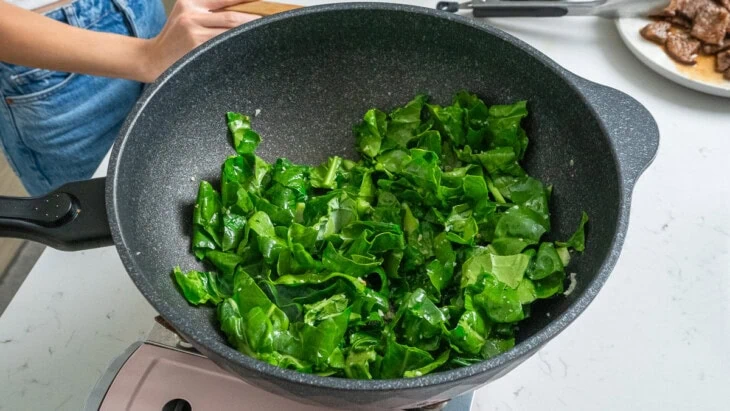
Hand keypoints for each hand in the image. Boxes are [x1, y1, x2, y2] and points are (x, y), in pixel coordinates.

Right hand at [140, 0, 258, 81]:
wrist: (152, 59)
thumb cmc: (173, 38)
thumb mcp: (185, 15)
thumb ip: (207, 9)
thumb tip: (239, 11)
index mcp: (190, 2)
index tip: (261, 0)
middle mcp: (191, 14)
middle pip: (230, 16)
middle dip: (252, 19)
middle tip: (268, 22)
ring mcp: (194, 32)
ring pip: (229, 31)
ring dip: (248, 33)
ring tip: (262, 34)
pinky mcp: (197, 48)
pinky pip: (223, 45)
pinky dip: (237, 45)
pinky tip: (247, 47)